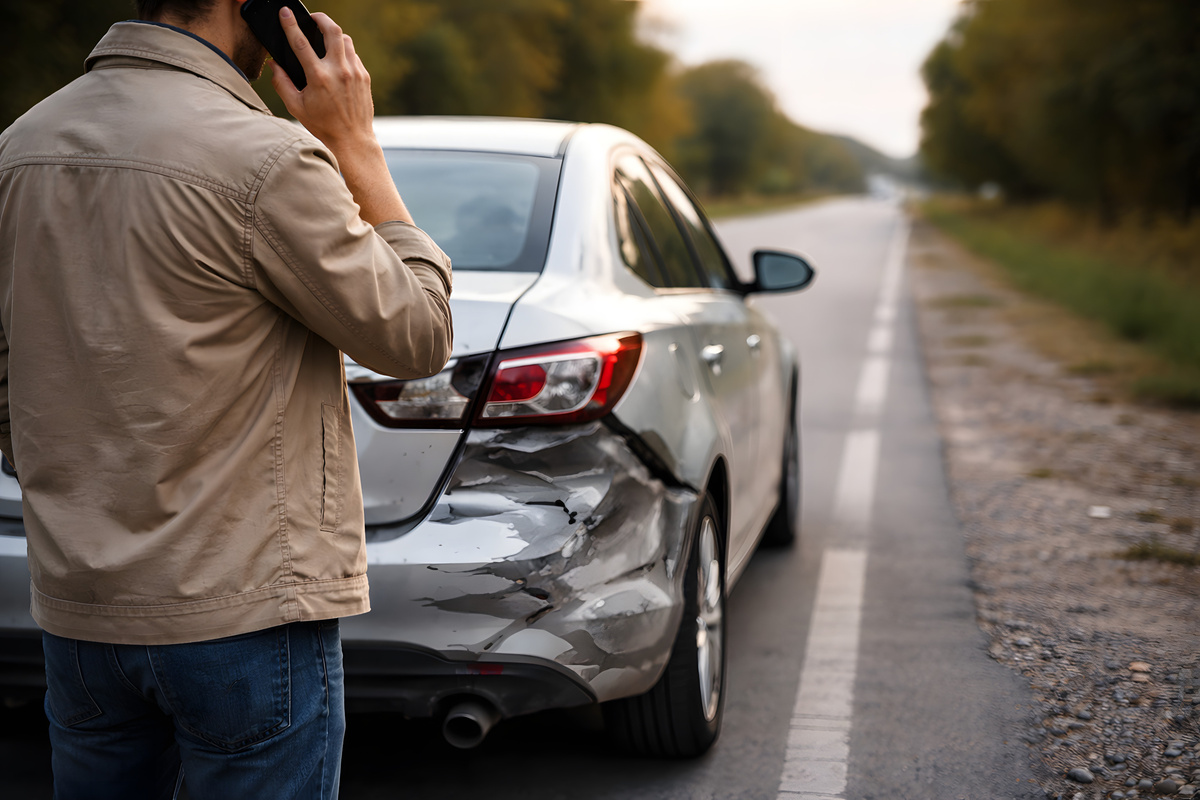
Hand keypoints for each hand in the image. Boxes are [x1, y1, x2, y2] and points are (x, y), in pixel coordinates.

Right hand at [270, 8, 411, 225]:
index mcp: (318, 77)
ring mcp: (355, 72)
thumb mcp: (296, 107)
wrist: (352, 140)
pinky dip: (343, 52)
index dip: (290, 25)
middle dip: (320, 18)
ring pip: (345, 39)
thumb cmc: (322, 126)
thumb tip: (274, 64)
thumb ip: (282, 83)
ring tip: (324, 39)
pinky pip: (353, 54)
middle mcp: (339, 71)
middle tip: (312, 18)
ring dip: (333, 34)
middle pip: (332, 30)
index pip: (301, 43)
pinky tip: (336, 60)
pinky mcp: (364, 77)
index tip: (285, 13)